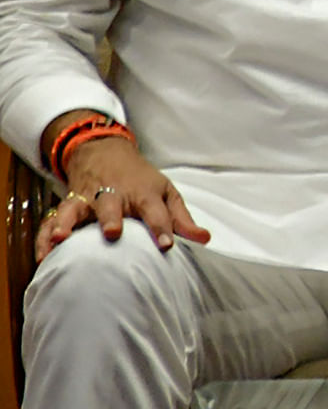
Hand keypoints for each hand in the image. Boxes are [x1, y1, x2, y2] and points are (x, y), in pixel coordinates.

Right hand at [39, 136, 208, 261]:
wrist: (105, 153)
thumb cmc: (141, 180)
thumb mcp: (165, 193)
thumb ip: (181, 219)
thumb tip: (204, 239)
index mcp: (142, 193)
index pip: (155, 211)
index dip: (161, 227)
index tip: (166, 245)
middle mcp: (113, 194)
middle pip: (111, 205)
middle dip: (111, 218)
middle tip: (112, 233)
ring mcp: (87, 199)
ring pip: (75, 210)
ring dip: (67, 223)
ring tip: (60, 239)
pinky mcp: (68, 205)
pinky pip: (51, 221)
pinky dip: (44, 236)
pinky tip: (43, 255)